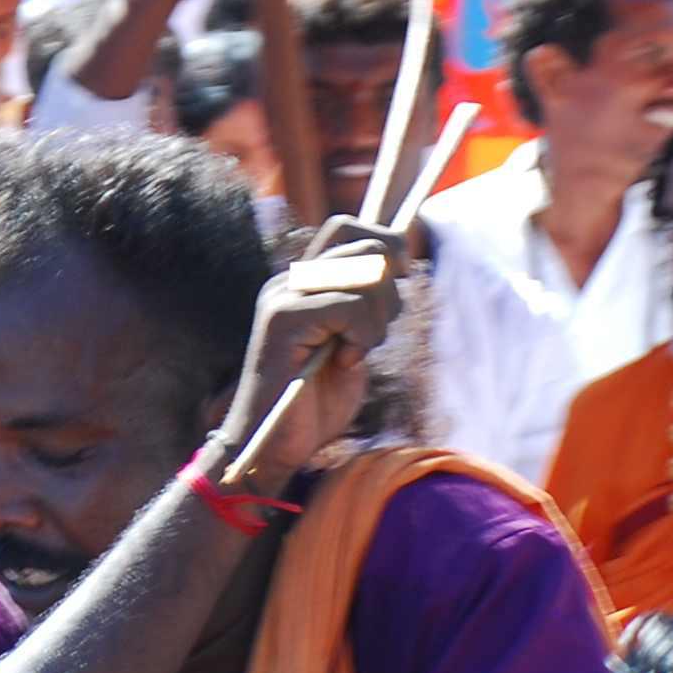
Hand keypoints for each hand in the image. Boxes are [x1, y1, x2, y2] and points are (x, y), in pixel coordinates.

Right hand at [215, 216, 401, 479]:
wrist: (272, 445)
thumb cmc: (314, 404)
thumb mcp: (351, 345)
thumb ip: (365, 306)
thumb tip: (399, 261)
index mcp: (302, 281)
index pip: (349, 227)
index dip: (388, 245)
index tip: (397, 288)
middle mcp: (289, 279)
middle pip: (366, 243)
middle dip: (391, 287)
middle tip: (375, 332)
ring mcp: (283, 295)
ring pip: (366, 273)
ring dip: (379, 319)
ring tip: (357, 351)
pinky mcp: (283, 318)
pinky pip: (351, 305)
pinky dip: (364, 338)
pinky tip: (346, 362)